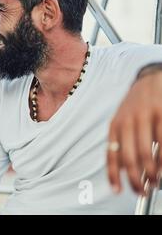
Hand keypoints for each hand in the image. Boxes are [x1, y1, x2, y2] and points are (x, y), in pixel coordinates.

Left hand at [107, 71, 161, 194]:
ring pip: (147, 152)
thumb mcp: (123, 120)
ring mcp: (145, 117)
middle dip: (136, 178)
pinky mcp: (161, 113)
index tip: (118, 189)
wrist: (151, 78)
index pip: (111, 153)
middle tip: (142, 190)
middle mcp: (127, 121)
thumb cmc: (137, 104)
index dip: (113, 174)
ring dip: (152, 172)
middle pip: (129, 157)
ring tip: (156, 182)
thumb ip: (122, 141)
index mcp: (116, 125)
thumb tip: (123, 168)